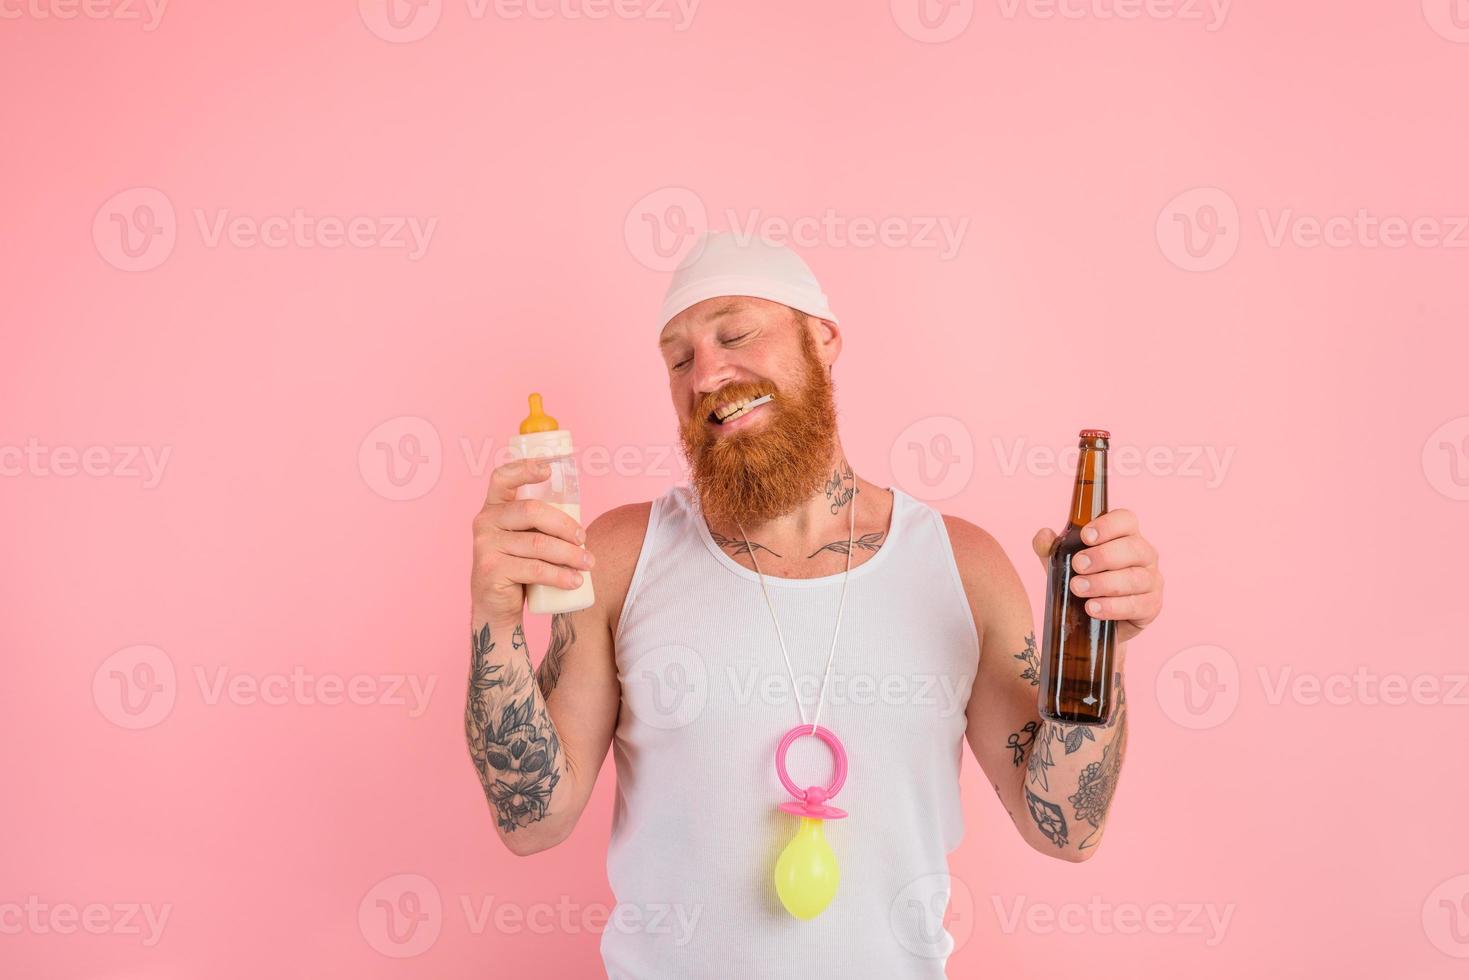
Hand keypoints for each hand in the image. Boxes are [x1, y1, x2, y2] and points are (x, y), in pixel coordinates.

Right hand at [471, 457, 594, 628]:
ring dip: (570, 554)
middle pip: (531, 511)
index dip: (524, 468)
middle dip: (565, 525)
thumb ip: (541, 525)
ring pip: (538, 543)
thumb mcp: (526, 539)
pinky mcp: (491, 570)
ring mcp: (485, 546)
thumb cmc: (519, 567)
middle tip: (584, 540)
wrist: (497, 607)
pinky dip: (560, 575)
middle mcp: (485, 522)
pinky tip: (575, 581)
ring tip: (588, 564)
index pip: (502, 478)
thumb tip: (580, 522)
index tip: (548, 470)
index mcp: (494, 508)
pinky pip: (534, 569)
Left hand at [1031, 508, 1162, 644]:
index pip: (1126, 520)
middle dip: (1103, 556)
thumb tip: (1043, 535)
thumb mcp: (1063, 564)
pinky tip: (1093, 608)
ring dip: (1104, 583)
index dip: (1108, 525)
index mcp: (1125, 536)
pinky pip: (1138, 605)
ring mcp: (1152, 580)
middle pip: (1133, 548)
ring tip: (1079, 588)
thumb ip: (1051, 549)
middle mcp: (1144, 554)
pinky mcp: (1152, 605)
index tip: (1085, 536)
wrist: (1094, 622)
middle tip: (1078, 565)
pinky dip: (1113, 607)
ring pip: (1135, 578)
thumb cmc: (1085, 581)